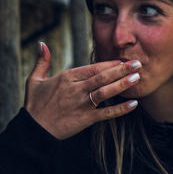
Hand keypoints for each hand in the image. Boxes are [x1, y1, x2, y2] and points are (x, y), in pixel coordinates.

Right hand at [24, 42, 140, 139]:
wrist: (34, 129)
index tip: (122, 59)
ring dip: (122, 85)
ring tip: (137, 78)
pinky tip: (133, 104)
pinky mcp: (86, 119)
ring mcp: (82, 104)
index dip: (109, 63)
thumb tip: (42, 44)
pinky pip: (106, 114)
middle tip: (138, 64)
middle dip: (121, 70)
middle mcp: (76, 89)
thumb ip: (42, 61)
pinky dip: (120, 109)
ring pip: (105, 92)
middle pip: (102, 77)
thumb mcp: (35, 80)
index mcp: (67, 78)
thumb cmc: (35, 105)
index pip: (92, 67)